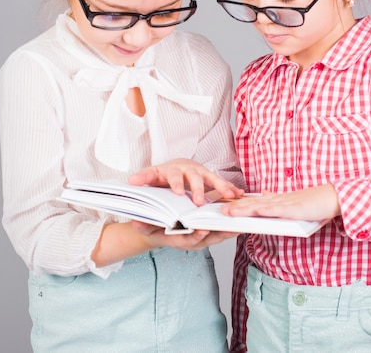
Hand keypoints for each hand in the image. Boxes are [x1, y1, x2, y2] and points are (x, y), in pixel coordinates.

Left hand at [128, 158, 243, 204]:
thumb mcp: (150, 176)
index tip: (177, 192)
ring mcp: (201, 172)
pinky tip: (239, 194)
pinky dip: (230, 188)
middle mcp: (188, 169)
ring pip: (212, 179)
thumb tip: (131, 181)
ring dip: (221, 187)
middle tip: (199, 202)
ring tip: (229, 196)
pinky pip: (222, 183)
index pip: (173, 175)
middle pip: (194, 178)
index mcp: (172, 169)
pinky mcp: (211, 177)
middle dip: (198, 190)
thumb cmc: (162, 175)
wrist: (174, 168)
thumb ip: (143, 179)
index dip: (176, 183)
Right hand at [132, 220, 237, 249]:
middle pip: (207, 240)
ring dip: (227, 231)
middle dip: (218, 234)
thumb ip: (142, 225)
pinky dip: (228, 226)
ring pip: (216, 236)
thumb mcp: (145, 226)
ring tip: (239, 224)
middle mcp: (191, 241)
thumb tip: (136, 222)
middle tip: (229, 228)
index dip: (196, 236)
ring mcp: (200, 238)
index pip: (189, 240)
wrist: (158, 232)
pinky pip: (219, 230)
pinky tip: (237, 219)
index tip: (202, 230)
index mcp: (178, 240)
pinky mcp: (207, 233)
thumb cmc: (154, 228)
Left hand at [220, 184, 340, 221]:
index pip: (254, 202)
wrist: (332, 197)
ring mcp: (285, 204)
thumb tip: (263, 193)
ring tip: (228, 212)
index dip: (238, 203)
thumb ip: (277, 198)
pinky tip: (254, 211)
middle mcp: (278, 200)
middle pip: (252, 204)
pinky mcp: (293, 209)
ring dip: (243, 209)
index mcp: (277, 199)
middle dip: (235, 207)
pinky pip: (276, 210)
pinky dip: (265, 210)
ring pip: (259, 207)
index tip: (223, 205)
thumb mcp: (292, 201)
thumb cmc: (315, 202)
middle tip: (218, 210)